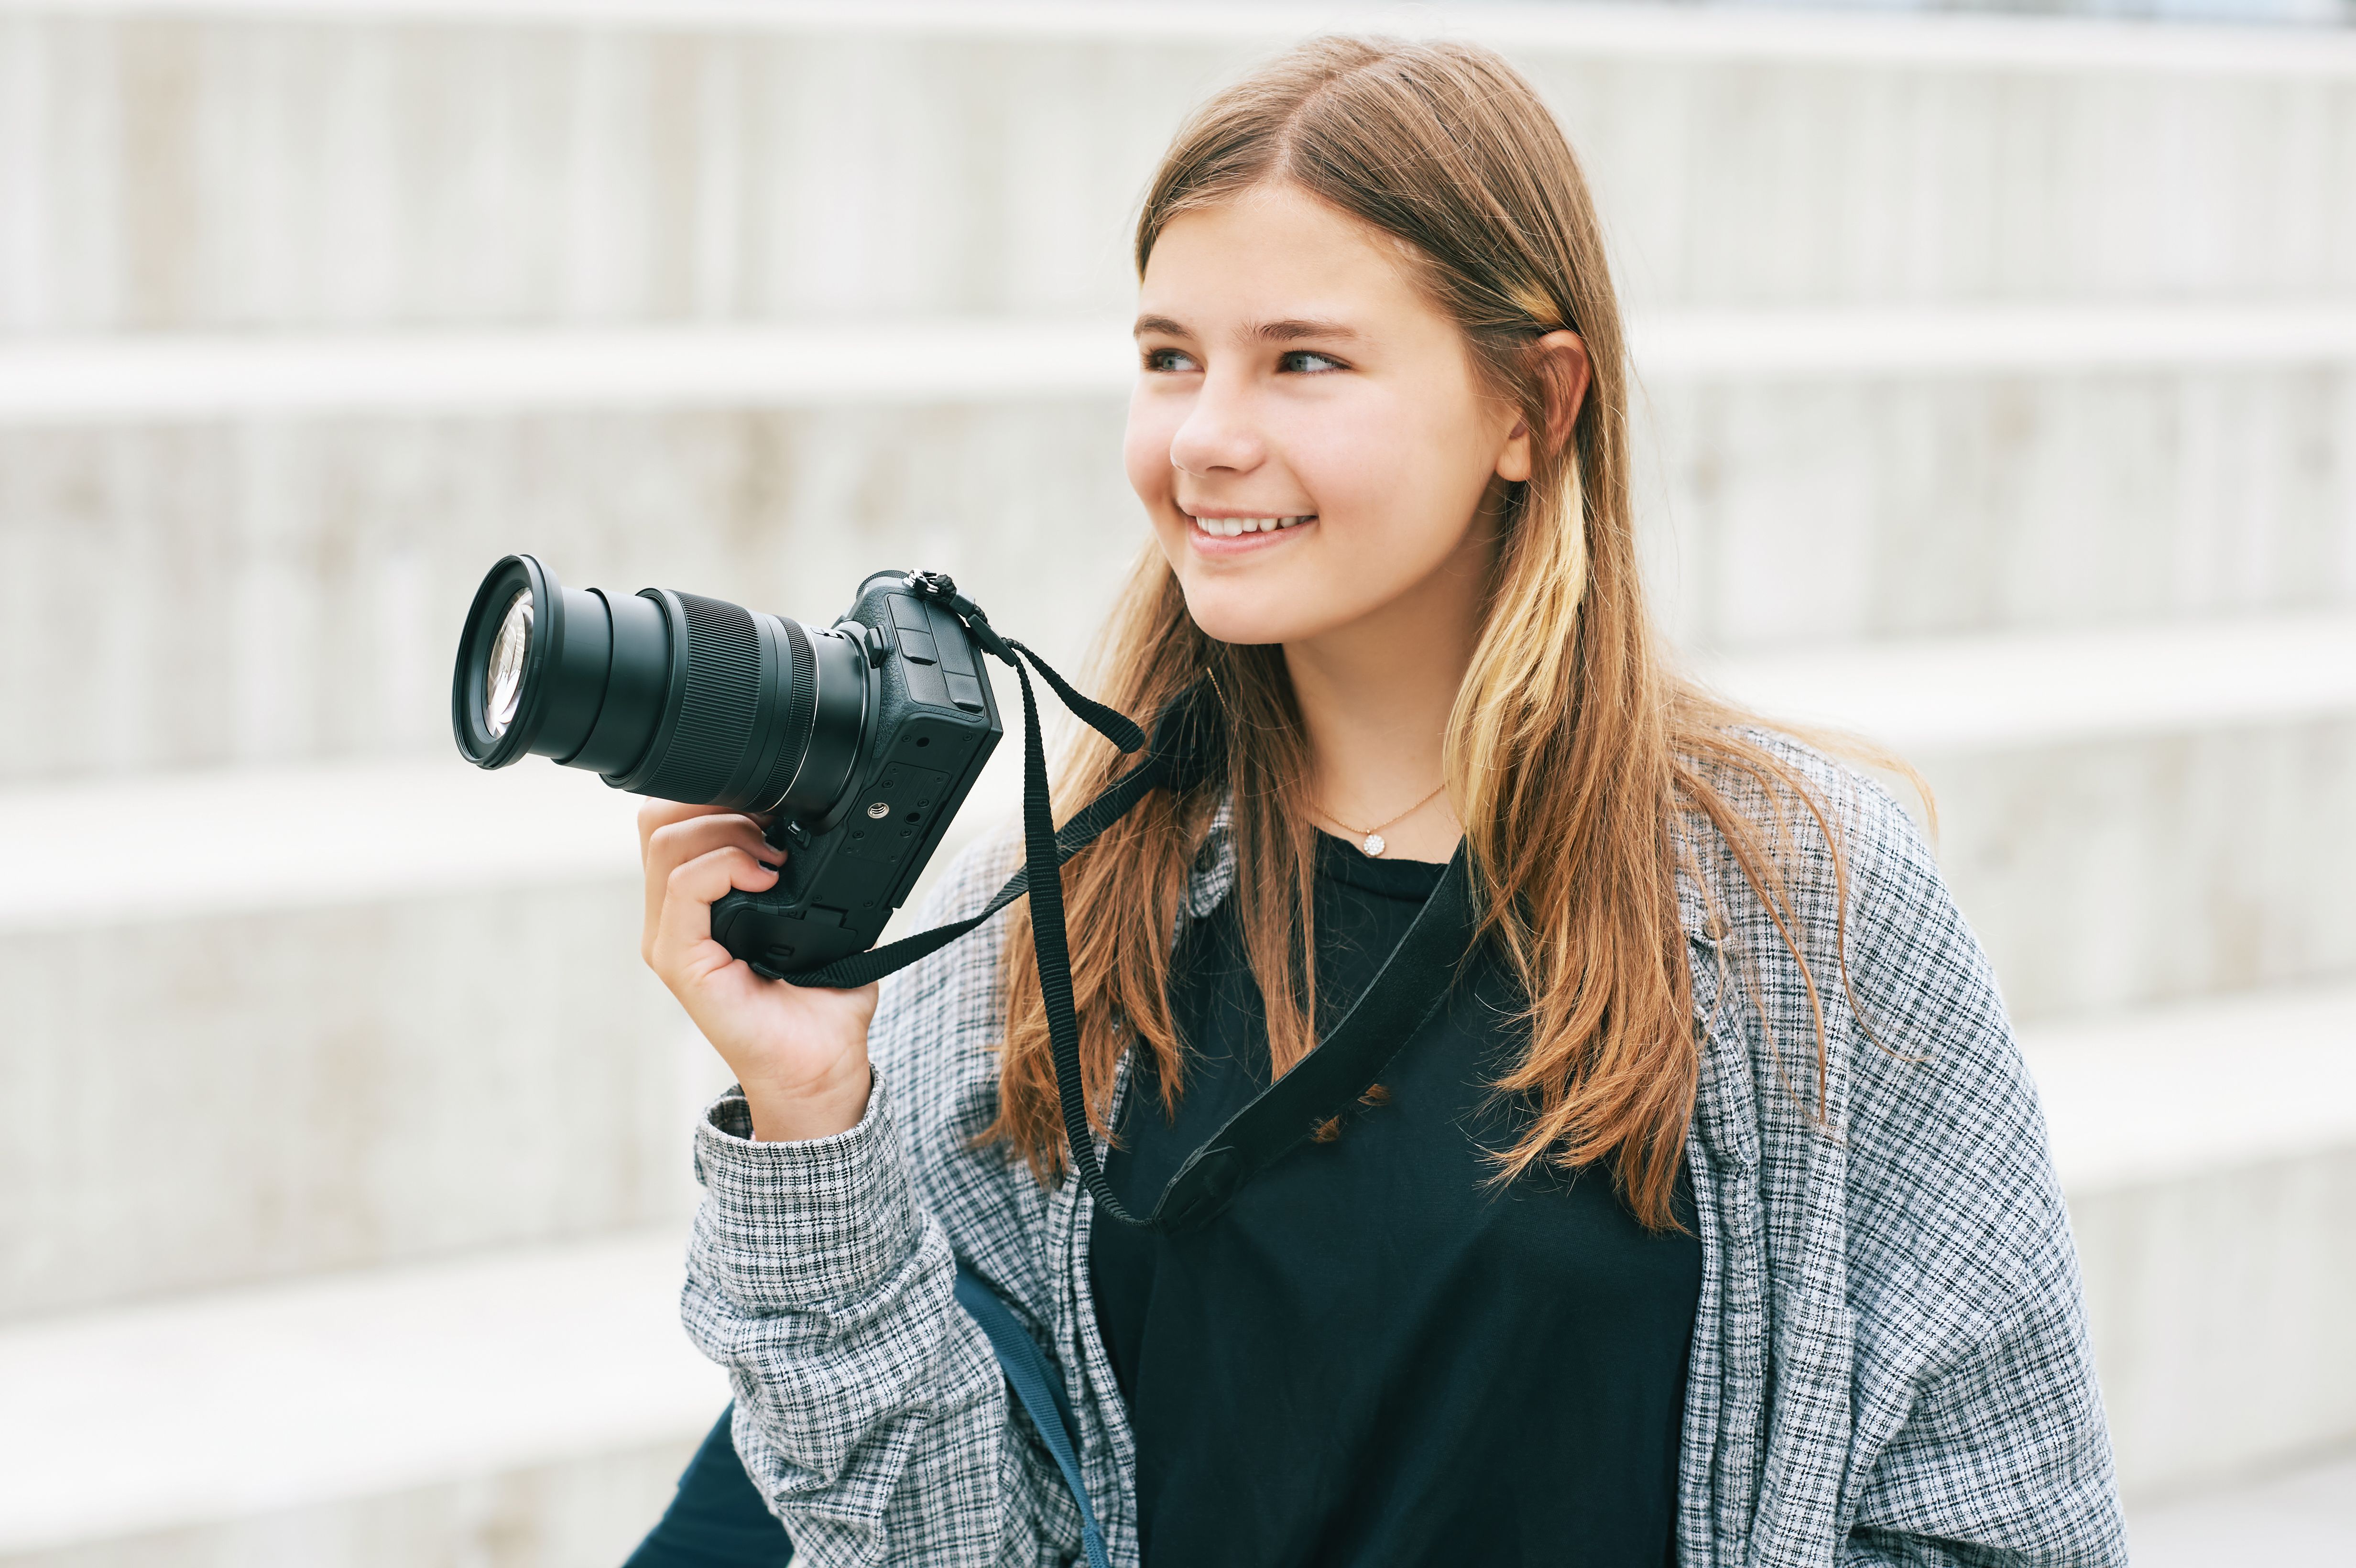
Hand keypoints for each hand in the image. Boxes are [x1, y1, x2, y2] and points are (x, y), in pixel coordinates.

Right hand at [638, 800, 878, 1140]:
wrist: (819, 1063)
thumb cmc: (818, 999)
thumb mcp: (816, 917)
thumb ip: (806, 870)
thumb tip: (822, 823)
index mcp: (695, 905)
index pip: (674, 823)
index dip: (717, 798)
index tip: (772, 809)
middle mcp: (673, 919)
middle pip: (660, 823)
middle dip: (717, 806)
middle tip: (771, 830)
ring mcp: (671, 939)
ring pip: (666, 845)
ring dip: (726, 833)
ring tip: (771, 858)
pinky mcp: (680, 961)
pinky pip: (683, 889)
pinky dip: (725, 867)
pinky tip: (766, 878)